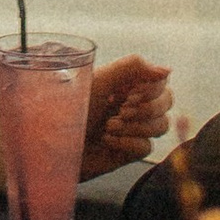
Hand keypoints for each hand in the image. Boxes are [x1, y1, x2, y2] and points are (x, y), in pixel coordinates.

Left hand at [82, 55, 172, 175]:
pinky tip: (108, 140)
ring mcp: (132, 128)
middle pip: (167, 103)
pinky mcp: (128, 151)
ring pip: (161, 126)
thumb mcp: (99, 81)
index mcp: (127, 83)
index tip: (129, 94)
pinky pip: (146, 147)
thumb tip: (167, 70)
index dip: (152, 90)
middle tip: (121, 111)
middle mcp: (133, 103)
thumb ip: (133, 68)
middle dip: (147, 109)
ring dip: (136, 126)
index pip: (161, 82)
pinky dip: (128, 143)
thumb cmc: (71, 107)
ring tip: (109, 126)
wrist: (52, 142)